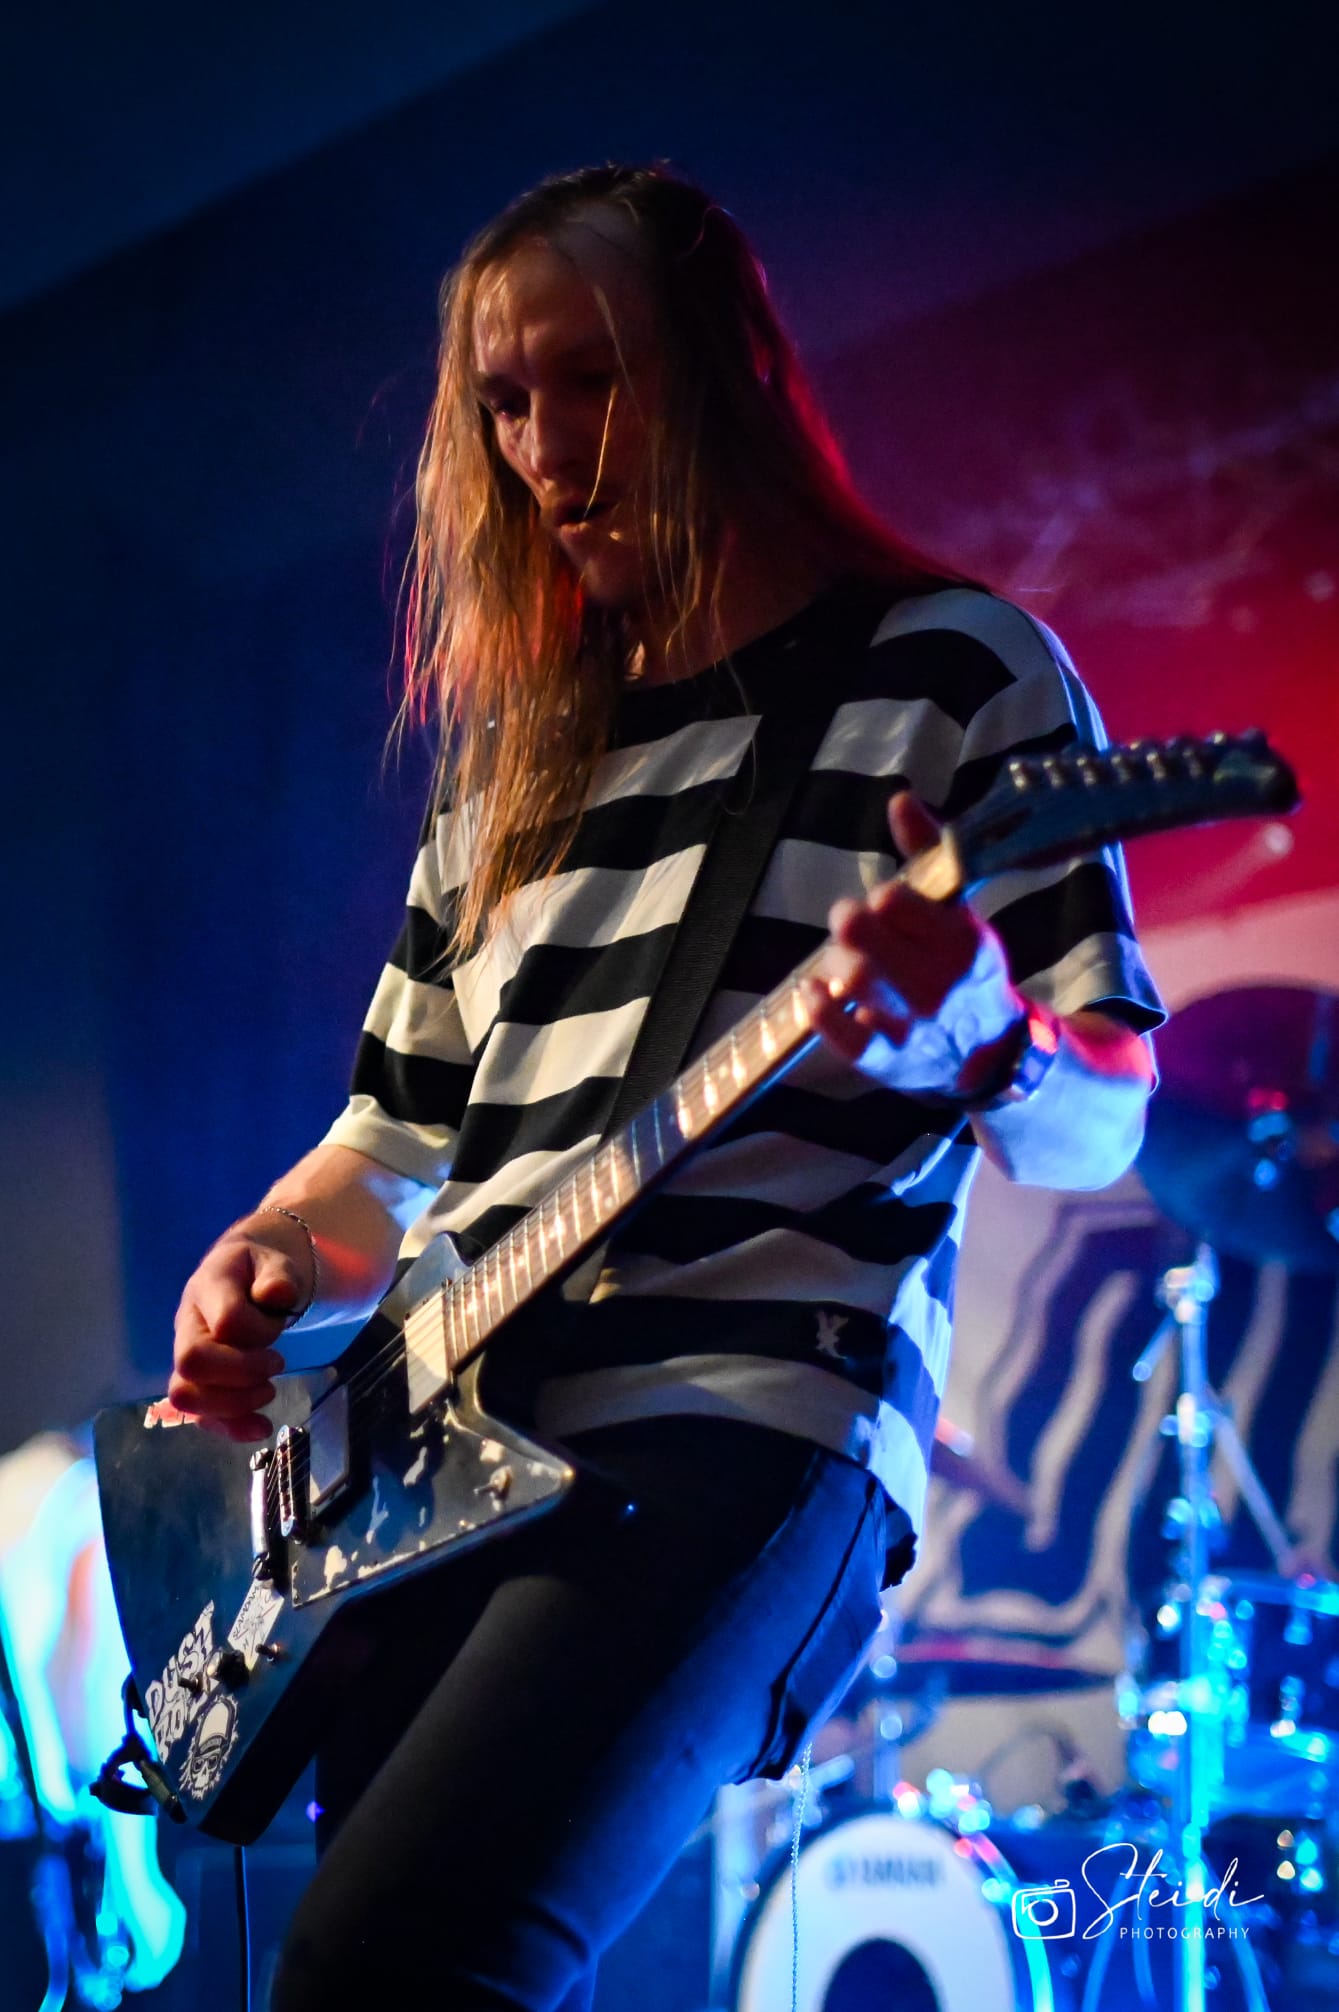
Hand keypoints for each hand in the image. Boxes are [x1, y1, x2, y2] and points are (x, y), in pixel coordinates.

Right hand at [167, 1221, 308, 1442]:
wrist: (242, 1278)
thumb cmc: (258, 1271)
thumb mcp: (275, 1262)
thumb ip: (278, 1275)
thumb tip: (276, 1295)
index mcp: (208, 1287)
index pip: (226, 1320)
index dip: (257, 1332)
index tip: (278, 1329)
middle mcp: (187, 1324)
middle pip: (192, 1362)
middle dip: (242, 1373)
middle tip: (275, 1365)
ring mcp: (186, 1355)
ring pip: (186, 1394)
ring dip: (234, 1404)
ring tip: (268, 1392)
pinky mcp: (196, 1383)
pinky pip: (199, 1415)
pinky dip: (230, 1428)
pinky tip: (260, 1428)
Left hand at [801, 791, 1025, 1098]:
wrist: (988, 1052)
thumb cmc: (965, 969)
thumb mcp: (959, 911)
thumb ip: (928, 854)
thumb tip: (899, 800)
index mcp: (964, 942)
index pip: (896, 901)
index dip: (881, 898)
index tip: (885, 905)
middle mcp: (942, 984)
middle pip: (863, 936)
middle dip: (847, 922)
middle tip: (850, 926)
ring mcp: (915, 1026)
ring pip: (853, 978)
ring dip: (833, 961)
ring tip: (841, 961)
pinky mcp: (888, 1061)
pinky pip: (842, 1034)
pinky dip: (817, 1008)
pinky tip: (812, 991)